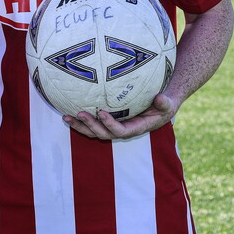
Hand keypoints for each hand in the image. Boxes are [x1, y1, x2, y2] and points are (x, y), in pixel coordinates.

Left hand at [63, 93, 178, 140]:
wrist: (159, 106)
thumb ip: (165, 102)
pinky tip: (68, 111)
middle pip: (103, 134)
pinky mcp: (108, 122)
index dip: (110, 124)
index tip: (101, 113)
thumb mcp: (168, 103)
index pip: (121, 131)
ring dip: (80, 126)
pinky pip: (92, 124)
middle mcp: (122, 130)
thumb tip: (161, 99)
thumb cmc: (163, 104)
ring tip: (66, 117)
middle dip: (91, 126)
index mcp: (136, 128)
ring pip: (94, 131)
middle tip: (80, 113)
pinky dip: (80, 120)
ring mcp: (114, 127)